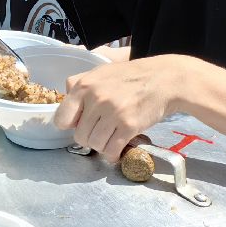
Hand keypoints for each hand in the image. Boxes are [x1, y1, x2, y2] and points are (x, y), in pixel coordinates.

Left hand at [53, 55, 206, 162]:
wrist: (164, 79)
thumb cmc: (130, 76)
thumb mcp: (100, 72)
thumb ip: (79, 85)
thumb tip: (65, 103)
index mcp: (83, 85)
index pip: (61, 119)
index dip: (70, 125)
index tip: (81, 124)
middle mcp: (95, 99)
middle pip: (80, 136)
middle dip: (90, 138)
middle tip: (102, 132)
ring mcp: (112, 112)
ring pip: (94, 145)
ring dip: (102, 146)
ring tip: (111, 138)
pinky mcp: (129, 125)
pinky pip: (111, 150)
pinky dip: (113, 154)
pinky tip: (118, 148)